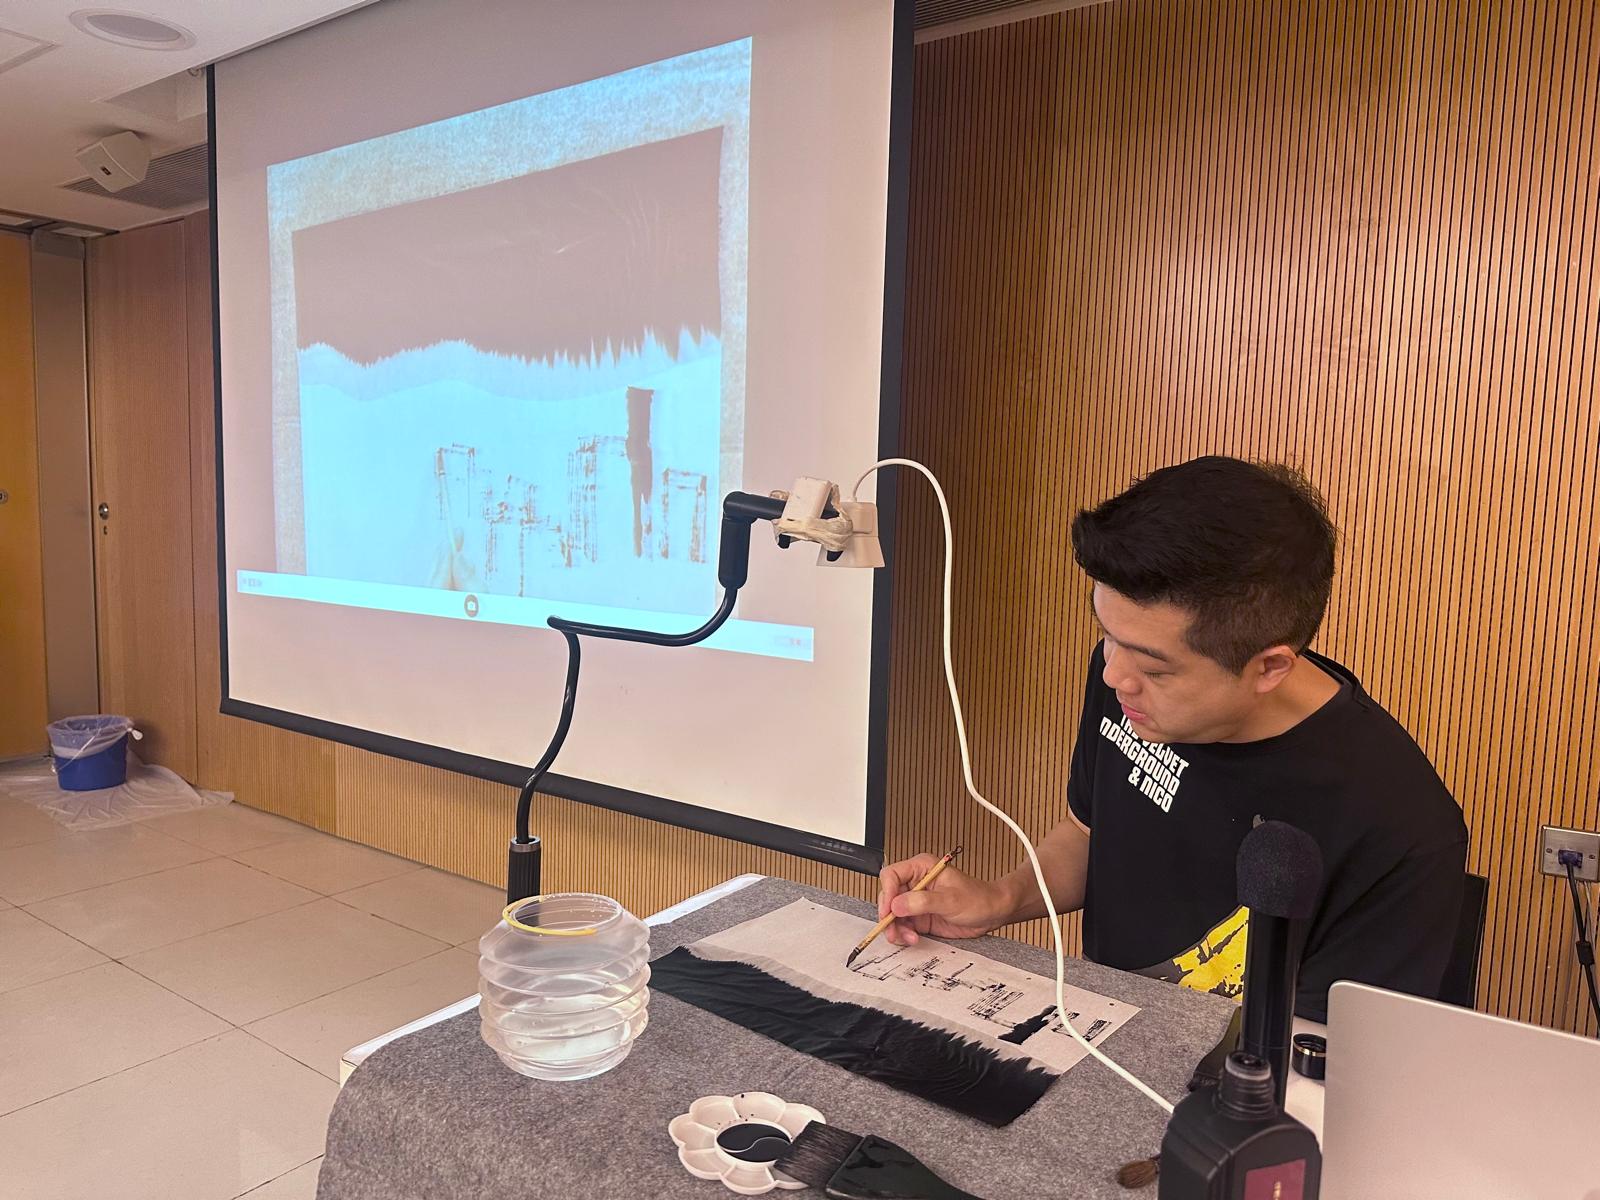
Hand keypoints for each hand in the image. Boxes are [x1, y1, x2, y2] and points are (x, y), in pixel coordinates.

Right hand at [876, 854, 1013, 945]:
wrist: (991, 914)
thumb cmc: (978, 898)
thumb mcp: (950, 899)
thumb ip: (922, 902)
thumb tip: (897, 905)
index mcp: (921, 868)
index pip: (892, 875)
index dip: (887, 892)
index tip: (889, 910)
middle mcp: (915, 883)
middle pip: (888, 897)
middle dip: (888, 915)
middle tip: (893, 929)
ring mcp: (916, 901)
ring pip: (892, 914)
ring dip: (896, 928)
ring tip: (908, 937)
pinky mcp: (919, 917)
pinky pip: (902, 925)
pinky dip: (903, 934)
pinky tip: (912, 938)